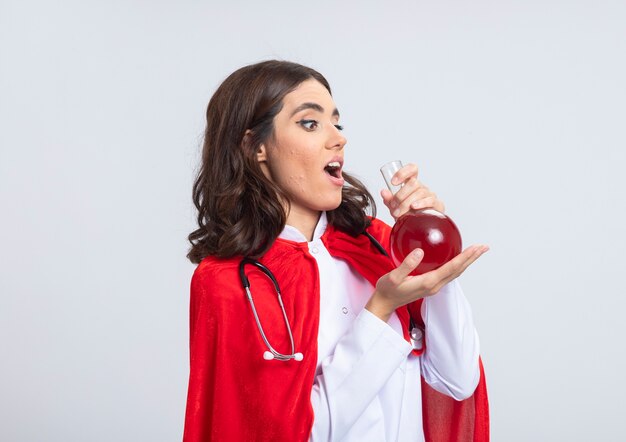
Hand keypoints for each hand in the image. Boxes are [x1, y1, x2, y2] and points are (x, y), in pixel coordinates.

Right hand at [365, 244, 488, 321]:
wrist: (385, 303)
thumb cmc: (388, 290)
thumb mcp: (393, 277)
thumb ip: (406, 265)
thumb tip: (419, 252)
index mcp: (428, 282)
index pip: (452, 268)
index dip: (466, 257)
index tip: (476, 248)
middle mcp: (434, 285)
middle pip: (458, 270)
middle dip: (472, 258)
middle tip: (483, 247)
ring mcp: (433, 286)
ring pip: (455, 273)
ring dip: (466, 262)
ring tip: (475, 251)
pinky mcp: (430, 285)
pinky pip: (447, 273)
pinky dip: (456, 264)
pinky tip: (456, 258)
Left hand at [380, 163, 444, 220]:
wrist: (416, 228)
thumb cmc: (407, 214)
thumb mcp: (395, 207)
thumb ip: (389, 199)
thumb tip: (383, 192)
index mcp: (412, 184)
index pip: (412, 169)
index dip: (403, 172)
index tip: (393, 182)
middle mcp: (422, 187)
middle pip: (413, 183)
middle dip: (400, 195)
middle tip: (394, 205)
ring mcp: (430, 195)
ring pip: (420, 192)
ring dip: (406, 203)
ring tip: (399, 212)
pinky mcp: (437, 204)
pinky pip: (430, 200)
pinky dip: (421, 203)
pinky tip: (414, 207)